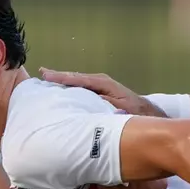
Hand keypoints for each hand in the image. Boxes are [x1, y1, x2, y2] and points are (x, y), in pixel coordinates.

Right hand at [38, 68, 162, 117]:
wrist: (147, 115)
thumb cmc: (135, 113)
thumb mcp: (121, 110)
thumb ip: (106, 105)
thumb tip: (91, 102)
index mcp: (104, 84)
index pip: (79, 79)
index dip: (62, 77)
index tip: (47, 75)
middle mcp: (100, 82)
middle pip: (75, 77)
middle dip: (58, 76)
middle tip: (42, 73)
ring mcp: (100, 87)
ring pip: (77, 82)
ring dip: (62, 82)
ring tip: (46, 79)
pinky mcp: (99, 94)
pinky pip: (81, 89)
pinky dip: (70, 88)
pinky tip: (60, 91)